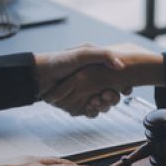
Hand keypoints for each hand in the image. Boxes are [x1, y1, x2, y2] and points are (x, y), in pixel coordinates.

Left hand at [46, 51, 163, 115]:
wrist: (39, 76)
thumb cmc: (59, 61)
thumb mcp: (83, 53)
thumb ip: (103, 56)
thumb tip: (120, 65)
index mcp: (97, 68)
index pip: (118, 79)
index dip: (125, 85)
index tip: (126, 89)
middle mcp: (93, 82)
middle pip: (113, 94)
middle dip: (113, 98)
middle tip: (107, 95)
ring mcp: (86, 94)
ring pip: (104, 105)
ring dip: (103, 105)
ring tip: (96, 100)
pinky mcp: (78, 106)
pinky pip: (91, 112)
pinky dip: (92, 111)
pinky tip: (89, 106)